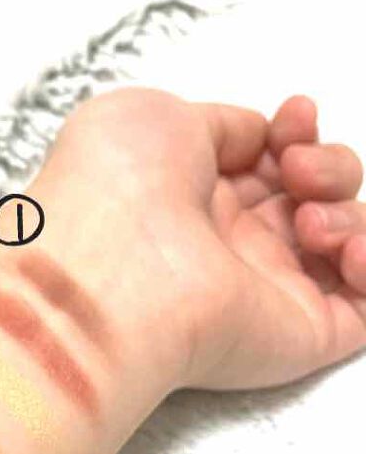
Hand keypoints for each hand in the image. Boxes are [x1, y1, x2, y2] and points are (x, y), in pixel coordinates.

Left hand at [43, 87, 365, 390]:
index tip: (294, 119)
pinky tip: (344, 250)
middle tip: (295, 171)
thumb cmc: (115, 188)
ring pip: (345, 244)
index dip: (296, 134)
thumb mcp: (154, 117)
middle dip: (327, 167)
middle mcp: (229, 245)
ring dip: (346, 213)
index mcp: (192, 195)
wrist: (112, 266)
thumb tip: (258, 139)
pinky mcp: (299, 336)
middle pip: (315, 198)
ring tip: (307, 221)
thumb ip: (219, 126)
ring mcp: (264, 292)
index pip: (269, 163)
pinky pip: (364, 310)